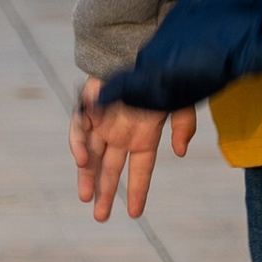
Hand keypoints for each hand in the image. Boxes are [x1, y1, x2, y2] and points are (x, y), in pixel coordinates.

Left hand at [71, 78, 197, 220]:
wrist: (138, 44)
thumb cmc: (161, 73)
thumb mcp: (180, 102)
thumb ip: (184, 127)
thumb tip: (180, 152)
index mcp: (143, 136)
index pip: (139, 170)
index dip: (137, 192)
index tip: (135, 214)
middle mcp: (121, 134)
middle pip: (110, 169)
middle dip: (106, 193)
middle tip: (101, 217)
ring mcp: (103, 122)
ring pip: (90, 156)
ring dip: (87, 176)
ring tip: (86, 198)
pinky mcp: (87, 107)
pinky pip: (78, 130)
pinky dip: (78, 145)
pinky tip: (81, 161)